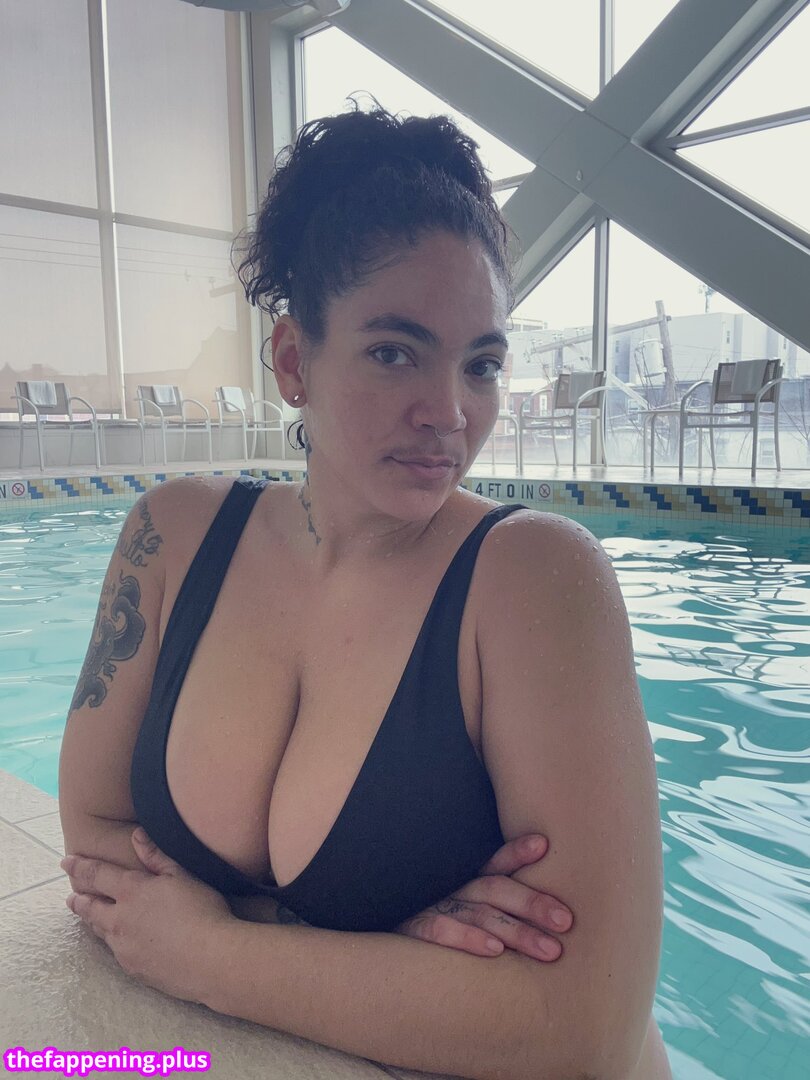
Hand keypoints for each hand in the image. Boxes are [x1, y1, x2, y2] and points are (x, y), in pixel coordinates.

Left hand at [61, 827, 232, 1001]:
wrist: (210, 959)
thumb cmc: (202, 910)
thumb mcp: (182, 876)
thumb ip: (156, 856)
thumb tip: (136, 835)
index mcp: (132, 891)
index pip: (97, 874)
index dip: (80, 866)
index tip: (66, 862)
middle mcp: (120, 918)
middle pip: (90, 907)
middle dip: (79, 900)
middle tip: (70, 897)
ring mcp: (124, 946)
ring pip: (100, 930)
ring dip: (92, 921)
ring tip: (89, 917)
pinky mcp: (133, 968)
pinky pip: (115, 951)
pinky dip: (112, 941)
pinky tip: (118, 942)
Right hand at [394, 834, 571, 961]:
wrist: (390, 952)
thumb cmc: (438, 932)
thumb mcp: (468, 915)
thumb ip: (502, 914)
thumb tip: (553, 925)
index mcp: (468, 883)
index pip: (496, 864)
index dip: (517, 852)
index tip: (543, 843)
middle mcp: (455, 891)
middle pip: (498, 889)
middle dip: (534, 904)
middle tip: (566, 921)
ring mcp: (435, 908)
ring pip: (481, 914)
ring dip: (517, 932)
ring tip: (548, 949)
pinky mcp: (416, 930)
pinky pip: (443, 930)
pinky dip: (469, 938)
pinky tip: (495, 949)